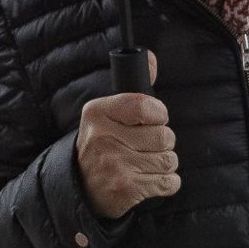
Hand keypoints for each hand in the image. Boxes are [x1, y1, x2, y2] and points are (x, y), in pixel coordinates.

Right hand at [75, 50, 180, 218]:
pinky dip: (168, 182)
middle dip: (164, 142)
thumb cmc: (101, 144)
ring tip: (148, 163)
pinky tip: (151, 179)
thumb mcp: (106, 113)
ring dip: (166, 162)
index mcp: (97, 112)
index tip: (156, 119)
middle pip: (163, 135)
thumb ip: (134, 89)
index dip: (160, 114)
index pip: (145, 106)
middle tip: (149, 146)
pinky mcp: (126, 189)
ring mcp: (115, 165)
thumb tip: (151, 58)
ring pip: (168, 159)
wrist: (80, 187)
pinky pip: (169, 182)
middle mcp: (103, 138)